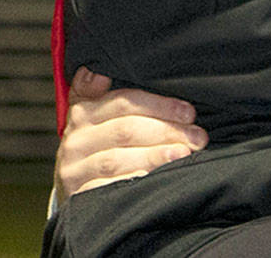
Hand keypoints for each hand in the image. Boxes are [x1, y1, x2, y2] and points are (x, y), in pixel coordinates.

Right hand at [54, 67, 207, 200]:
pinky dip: (135, 181)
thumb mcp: (99, 113)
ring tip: (184, 154)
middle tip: (197, 137)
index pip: (123, 102)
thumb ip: (102, 90)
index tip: (190, 112)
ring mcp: (73, 170)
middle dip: (166, 131)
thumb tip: (99, 72)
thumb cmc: (100, 144)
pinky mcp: (78, 198)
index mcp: (83, 111)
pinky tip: (157, 179)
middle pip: (125, 130)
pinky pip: (107, 189)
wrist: (76, 188)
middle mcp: (75, 139)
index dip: (160, 105)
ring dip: (155, 156)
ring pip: (116, 160)